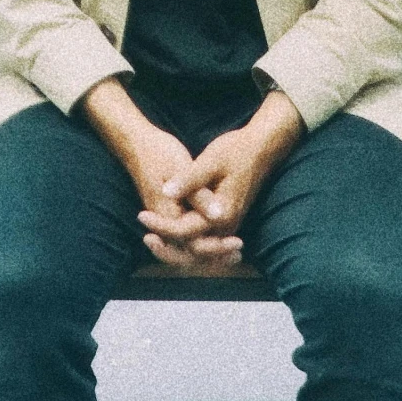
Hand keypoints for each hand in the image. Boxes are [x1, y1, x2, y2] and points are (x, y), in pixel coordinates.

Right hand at [79, 77, 240, 272]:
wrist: (137, 146)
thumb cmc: (159, 152)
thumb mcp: (181, 167)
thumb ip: (198, 193)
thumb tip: (217, 214)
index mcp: (168, 213)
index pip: (192, 242)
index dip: (216, 247)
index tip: (237, 243)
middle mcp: (165, 223)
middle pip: (188, 254)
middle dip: (213, 258)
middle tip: (238, 256)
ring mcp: (165, 222)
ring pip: (186, 250)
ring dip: (209, 255)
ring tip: (235, 255)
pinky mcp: (169, 216)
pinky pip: (185, 240)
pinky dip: (202, 245)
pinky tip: (222, 241)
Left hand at [141, 93, 305, 271]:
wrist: (260, 149)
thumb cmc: (235, 151)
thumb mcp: (210, 161)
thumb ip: (189, 180)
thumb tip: (167, 192)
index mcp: (221, 215)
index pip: (185, 231)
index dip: (161, 225)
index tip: (141, 215)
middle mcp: (226, 228)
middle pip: (192, 251)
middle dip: (167, 248)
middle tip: (145, 239)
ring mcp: (228, 228)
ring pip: (199, 251)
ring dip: (177, 250)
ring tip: (153, 241)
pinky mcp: (226, 224)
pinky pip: (205, 244)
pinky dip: (188, 245)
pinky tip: (170, 239)